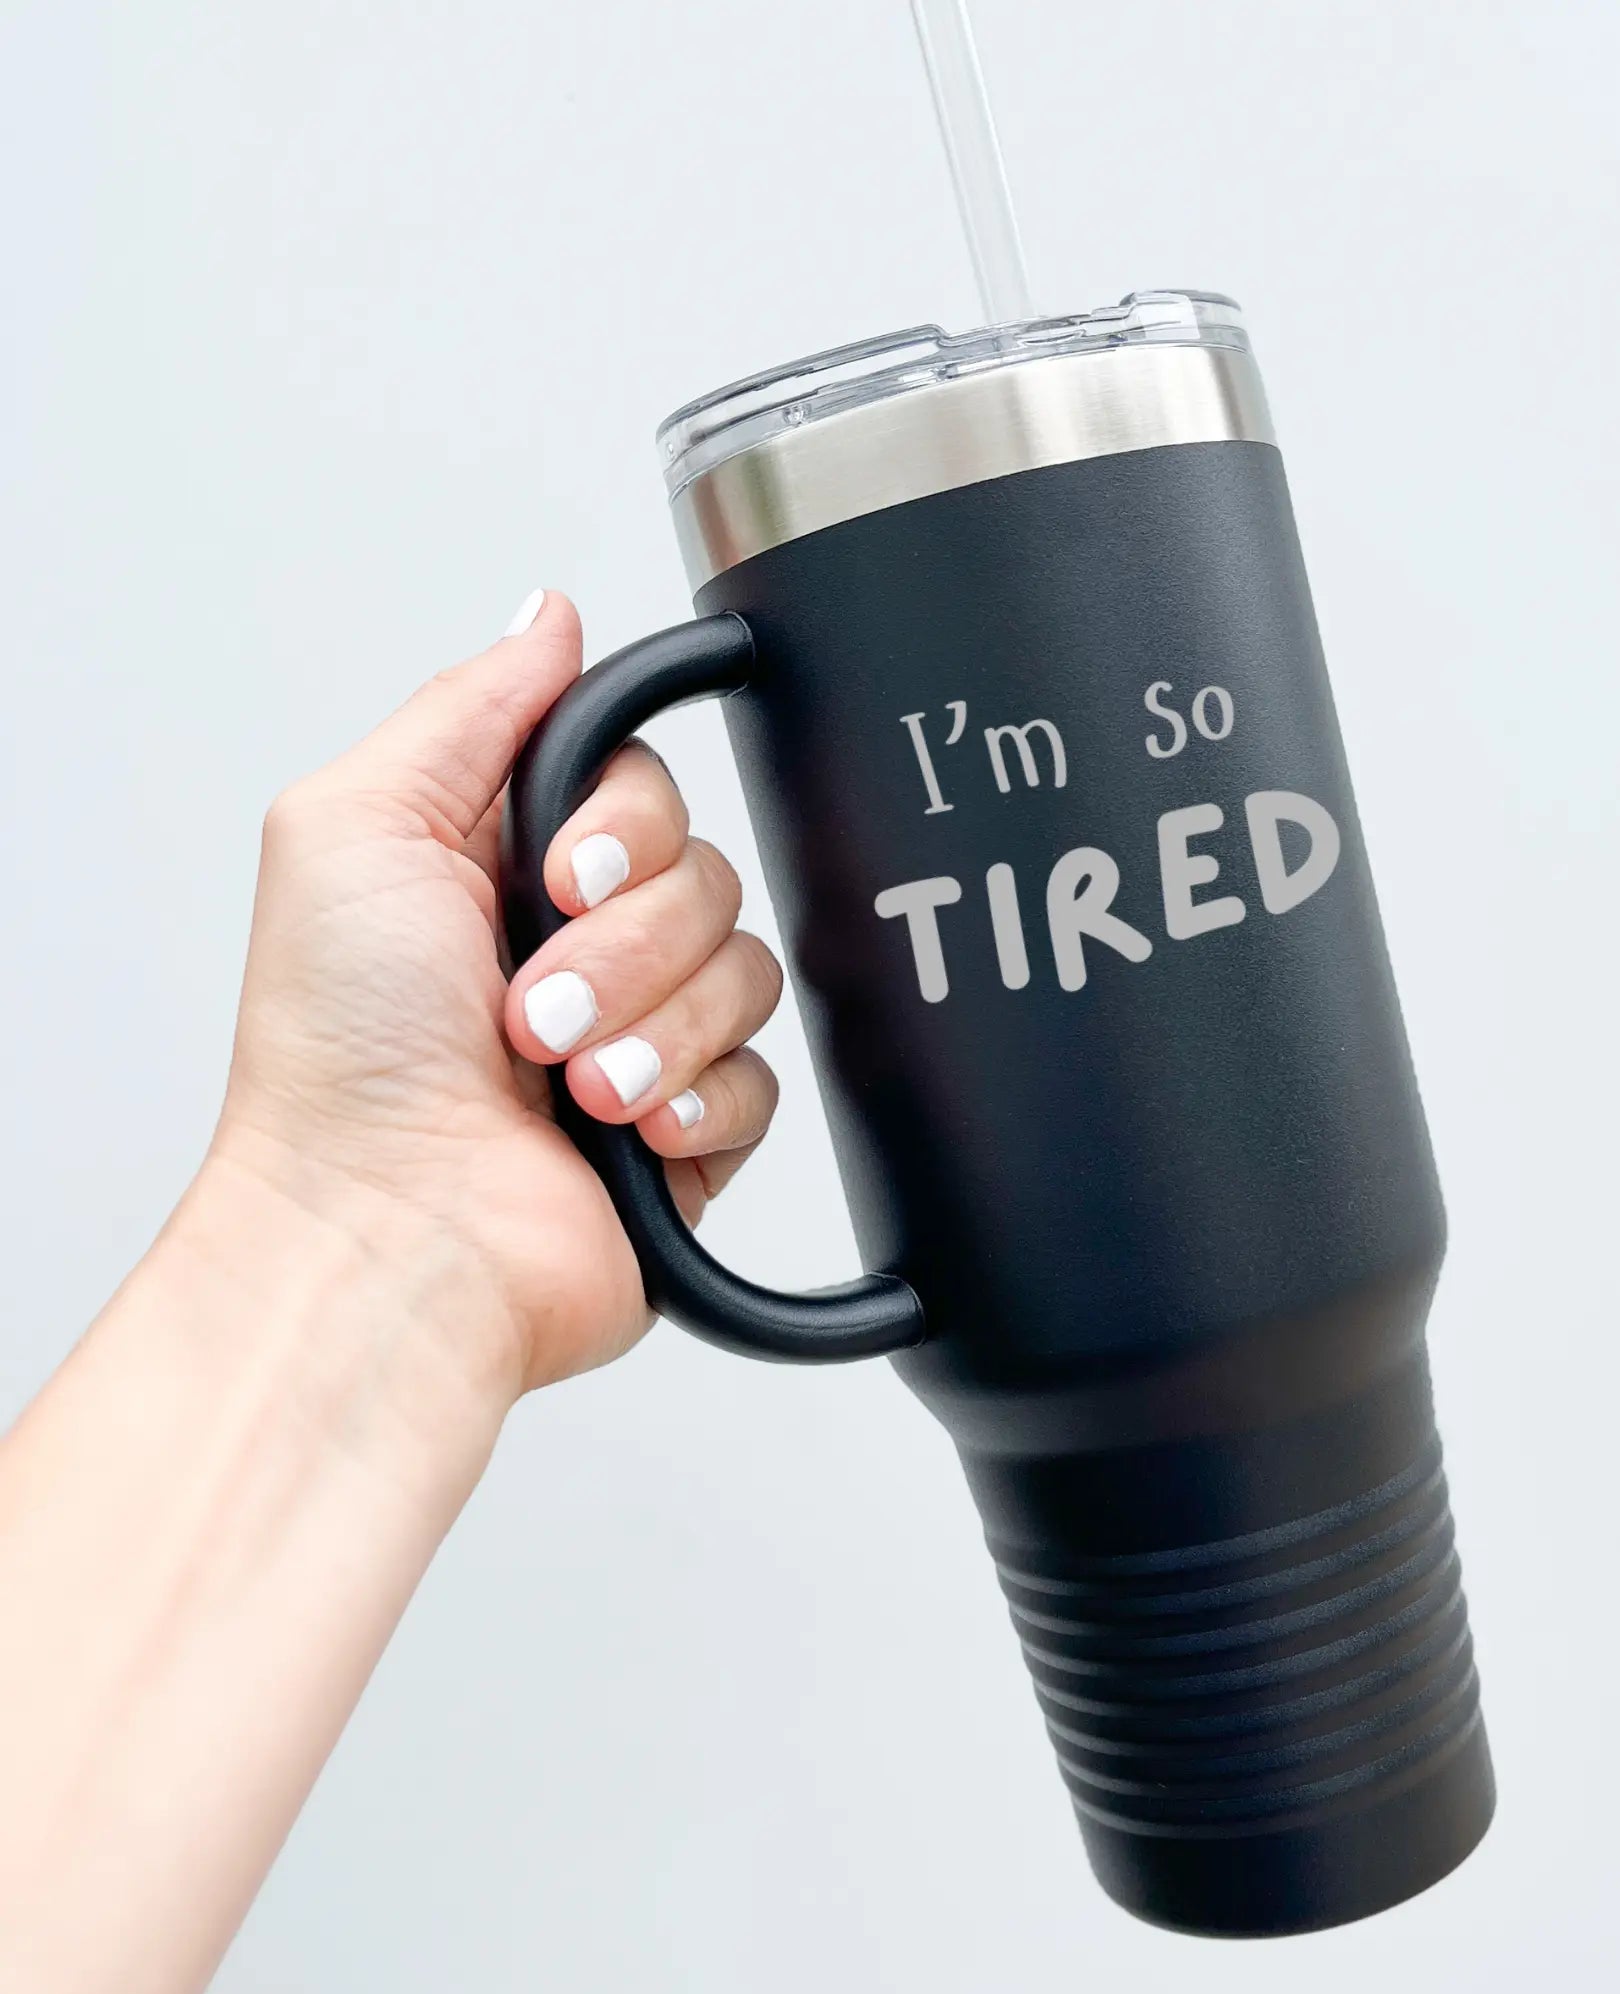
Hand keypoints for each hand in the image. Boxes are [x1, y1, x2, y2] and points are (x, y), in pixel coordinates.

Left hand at [208, 590, 781, 1410]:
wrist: (387, 1235)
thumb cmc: (340, 1055)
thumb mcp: (357, 827)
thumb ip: (473, 709)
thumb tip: (552, 618)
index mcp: (507, 867)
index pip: (644, 788)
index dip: (624, 828)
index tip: (557, 876)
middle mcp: (580, 946)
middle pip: (704, 875)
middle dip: (624, 945)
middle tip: (531, 1008)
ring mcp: (640, 1038)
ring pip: (746, 972)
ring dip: (650, 1027)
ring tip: (565, 1086)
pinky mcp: (690, 1128)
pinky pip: (766, 1077)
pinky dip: (693, 1099)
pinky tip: (626, 1133)